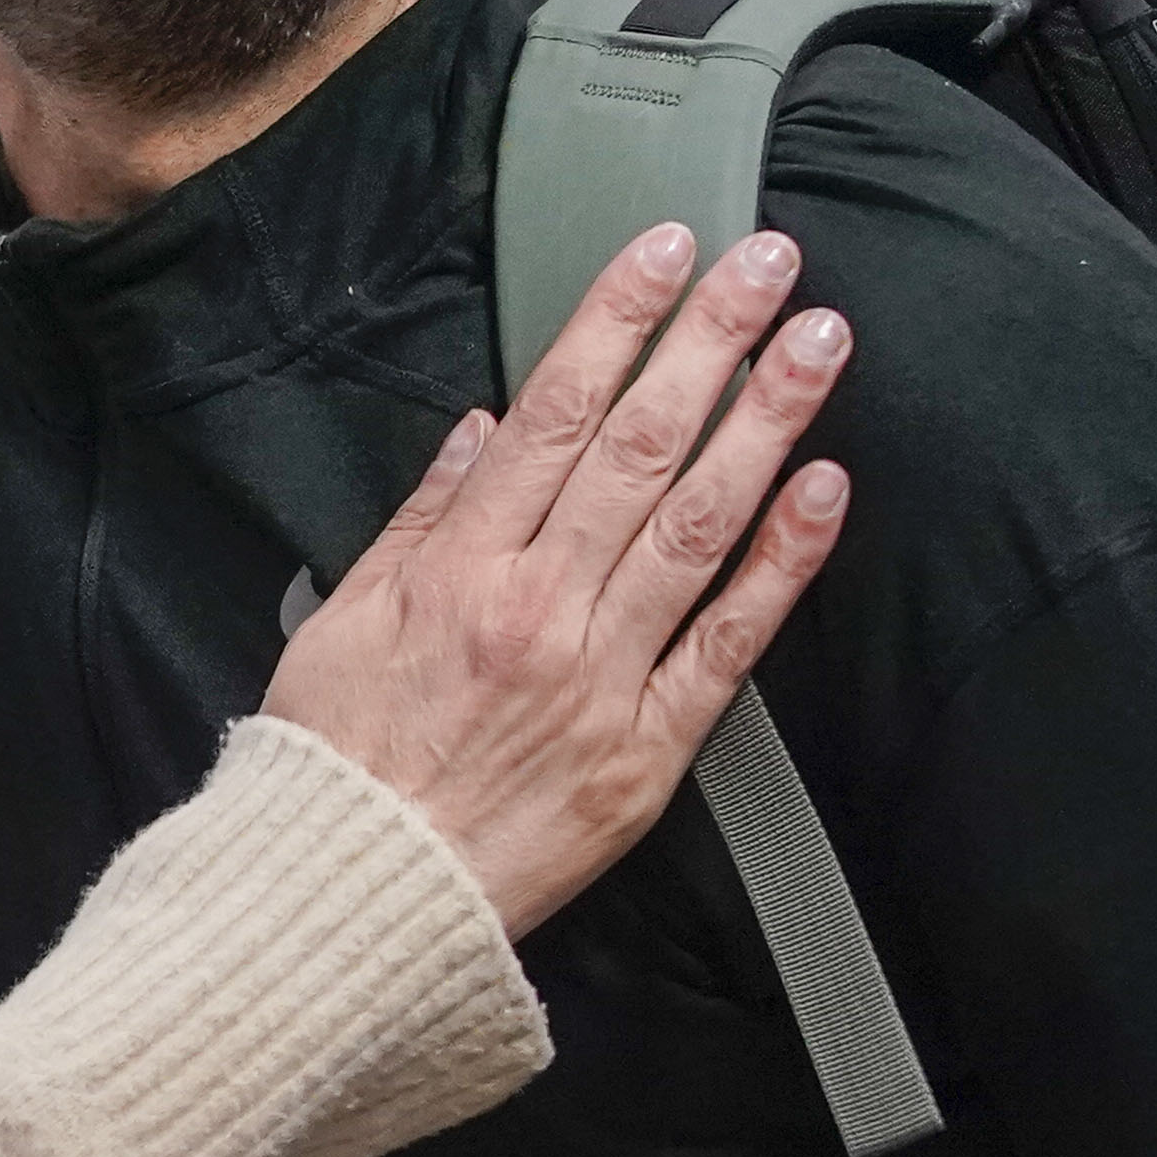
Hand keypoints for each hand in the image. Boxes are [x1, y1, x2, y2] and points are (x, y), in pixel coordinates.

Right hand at [258, 220, 856, 937]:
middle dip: (709, 342)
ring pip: (697, 524)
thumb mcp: (341, 623)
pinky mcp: (649, 751)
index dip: (614, 322)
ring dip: (765, 423)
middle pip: (639, 447)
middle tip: (770, 261)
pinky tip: (821, 489)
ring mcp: (603, 677)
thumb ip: (421, 521)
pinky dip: (779, 563)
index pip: (552, 414)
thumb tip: (486, 429)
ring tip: (818, 343)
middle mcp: (539, 609)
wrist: (355, 905)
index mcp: (459, 571)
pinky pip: (728, 643)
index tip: (665, 251)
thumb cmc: (335, 768)